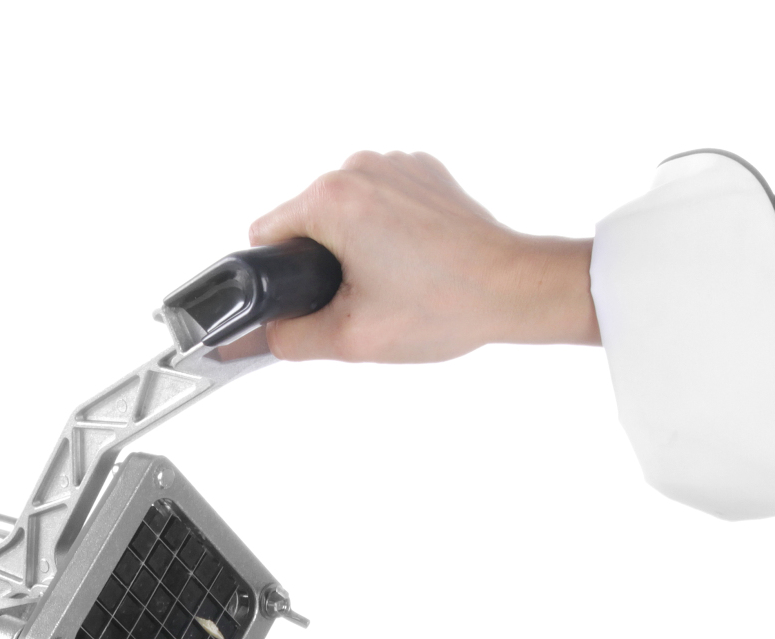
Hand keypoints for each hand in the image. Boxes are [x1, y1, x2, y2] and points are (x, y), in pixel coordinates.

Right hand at [249, 151, 598, 362]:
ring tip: (392, 281)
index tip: (312, 298)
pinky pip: (379, 202)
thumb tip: (258, 337)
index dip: (281, 276)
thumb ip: (287, 340)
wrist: (516, 290)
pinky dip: (386, 230)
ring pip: (343, 212)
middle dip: (321, 262)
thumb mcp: (350, 339)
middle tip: (362, 298)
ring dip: (353, 245)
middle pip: (306, 221)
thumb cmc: (446, 306)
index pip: (267, 235)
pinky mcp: (422, 172)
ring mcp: (395, 164)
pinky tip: (413, 260)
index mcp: (332, 198)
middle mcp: (360, 167)